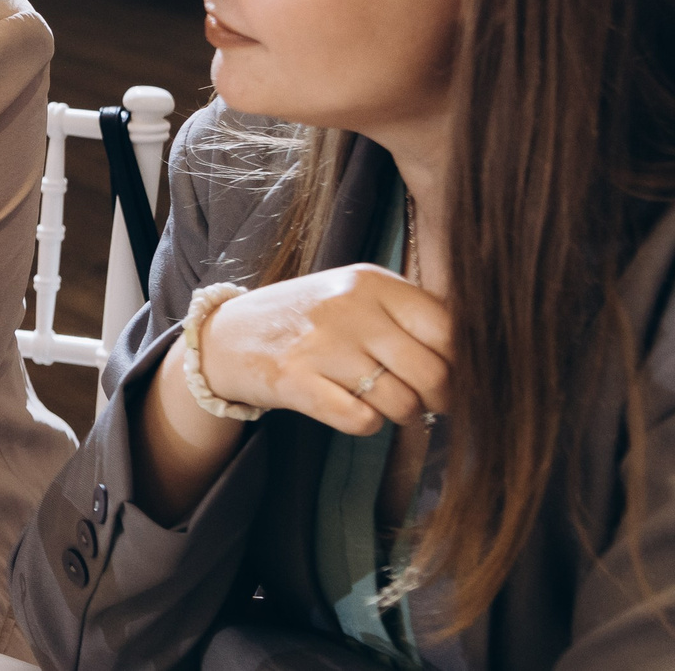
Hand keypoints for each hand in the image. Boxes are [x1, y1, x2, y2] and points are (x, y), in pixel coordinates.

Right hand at [199, 264, 452, 434]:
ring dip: (401, 415)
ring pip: (401, 402)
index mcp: (372, 281)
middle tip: (429, 403)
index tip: (456, 376)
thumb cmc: (308, 320)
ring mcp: (321, 343)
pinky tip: (352, 408)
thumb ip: (409, 316)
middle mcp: (349, 307)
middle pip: (433, 373)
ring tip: (384, 403)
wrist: (227, 335)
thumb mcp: (356, 297)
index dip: (464, 364)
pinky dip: (367, 424)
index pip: (449, 329)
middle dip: (440, 400)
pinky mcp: (296, 380)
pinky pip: (362, 420)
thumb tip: (478, 360)